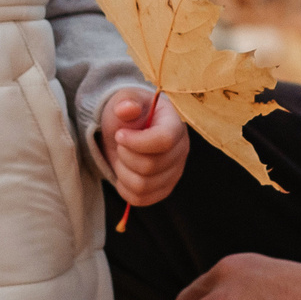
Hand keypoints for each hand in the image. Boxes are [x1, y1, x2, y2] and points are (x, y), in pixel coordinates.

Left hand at [99, 89, 188, 208]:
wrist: (125, 130)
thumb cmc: (128, 113)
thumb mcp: (124, 100)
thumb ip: (126, 102)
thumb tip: (127, 108)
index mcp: (175, 124)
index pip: (164, 140)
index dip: (137, 142)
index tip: (119, 134)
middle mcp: (181, 150)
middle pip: (150, 166)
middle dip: (125, 155)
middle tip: (119, 143)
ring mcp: (175, 172)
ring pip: (144, 185)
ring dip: (123, 172)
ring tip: (121, 156)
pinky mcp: (164, 188)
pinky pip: (141, 199)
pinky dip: (124, 187)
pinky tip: (123, 171)